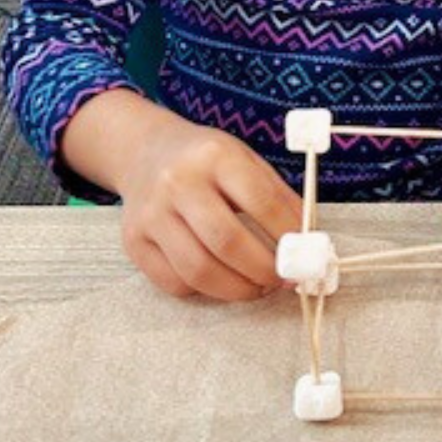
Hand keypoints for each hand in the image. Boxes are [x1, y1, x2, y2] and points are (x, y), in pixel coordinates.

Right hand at [118, 118, 303, 301]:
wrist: (146, 151)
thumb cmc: (206, 161)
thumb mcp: (246, 160)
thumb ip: (278, 198)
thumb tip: (308, 243)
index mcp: (215, 155)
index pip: (261, 202)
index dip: (288, 237)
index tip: (304, 257)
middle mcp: (178, 182)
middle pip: (227, 242)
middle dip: (264, 271)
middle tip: (282, 280)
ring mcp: (151, 213)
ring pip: (199, 271)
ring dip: (237, 289)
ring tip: (257, 286)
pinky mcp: (133, 241)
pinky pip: (174, 282)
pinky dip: (205, 290)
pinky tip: (222, 279)